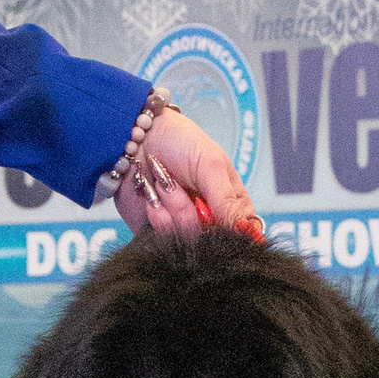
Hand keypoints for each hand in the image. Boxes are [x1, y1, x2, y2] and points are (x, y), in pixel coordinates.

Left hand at [114, 104, 263, 240]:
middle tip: (175, 183)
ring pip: (184, 238)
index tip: (214, 215)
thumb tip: (243, 229)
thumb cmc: (178, 141)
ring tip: (161, 182)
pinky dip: (155, 216)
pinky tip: (150, 195)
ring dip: (170, 206)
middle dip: (190, 211)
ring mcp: (183, 227)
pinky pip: (161, 241)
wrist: (135, 136)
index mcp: (229, 202)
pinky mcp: (158, 233)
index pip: (242, 230)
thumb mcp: (210, 164)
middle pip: (210, 239)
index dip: (232, 229)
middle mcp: (208, 219)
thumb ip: (226, 199)